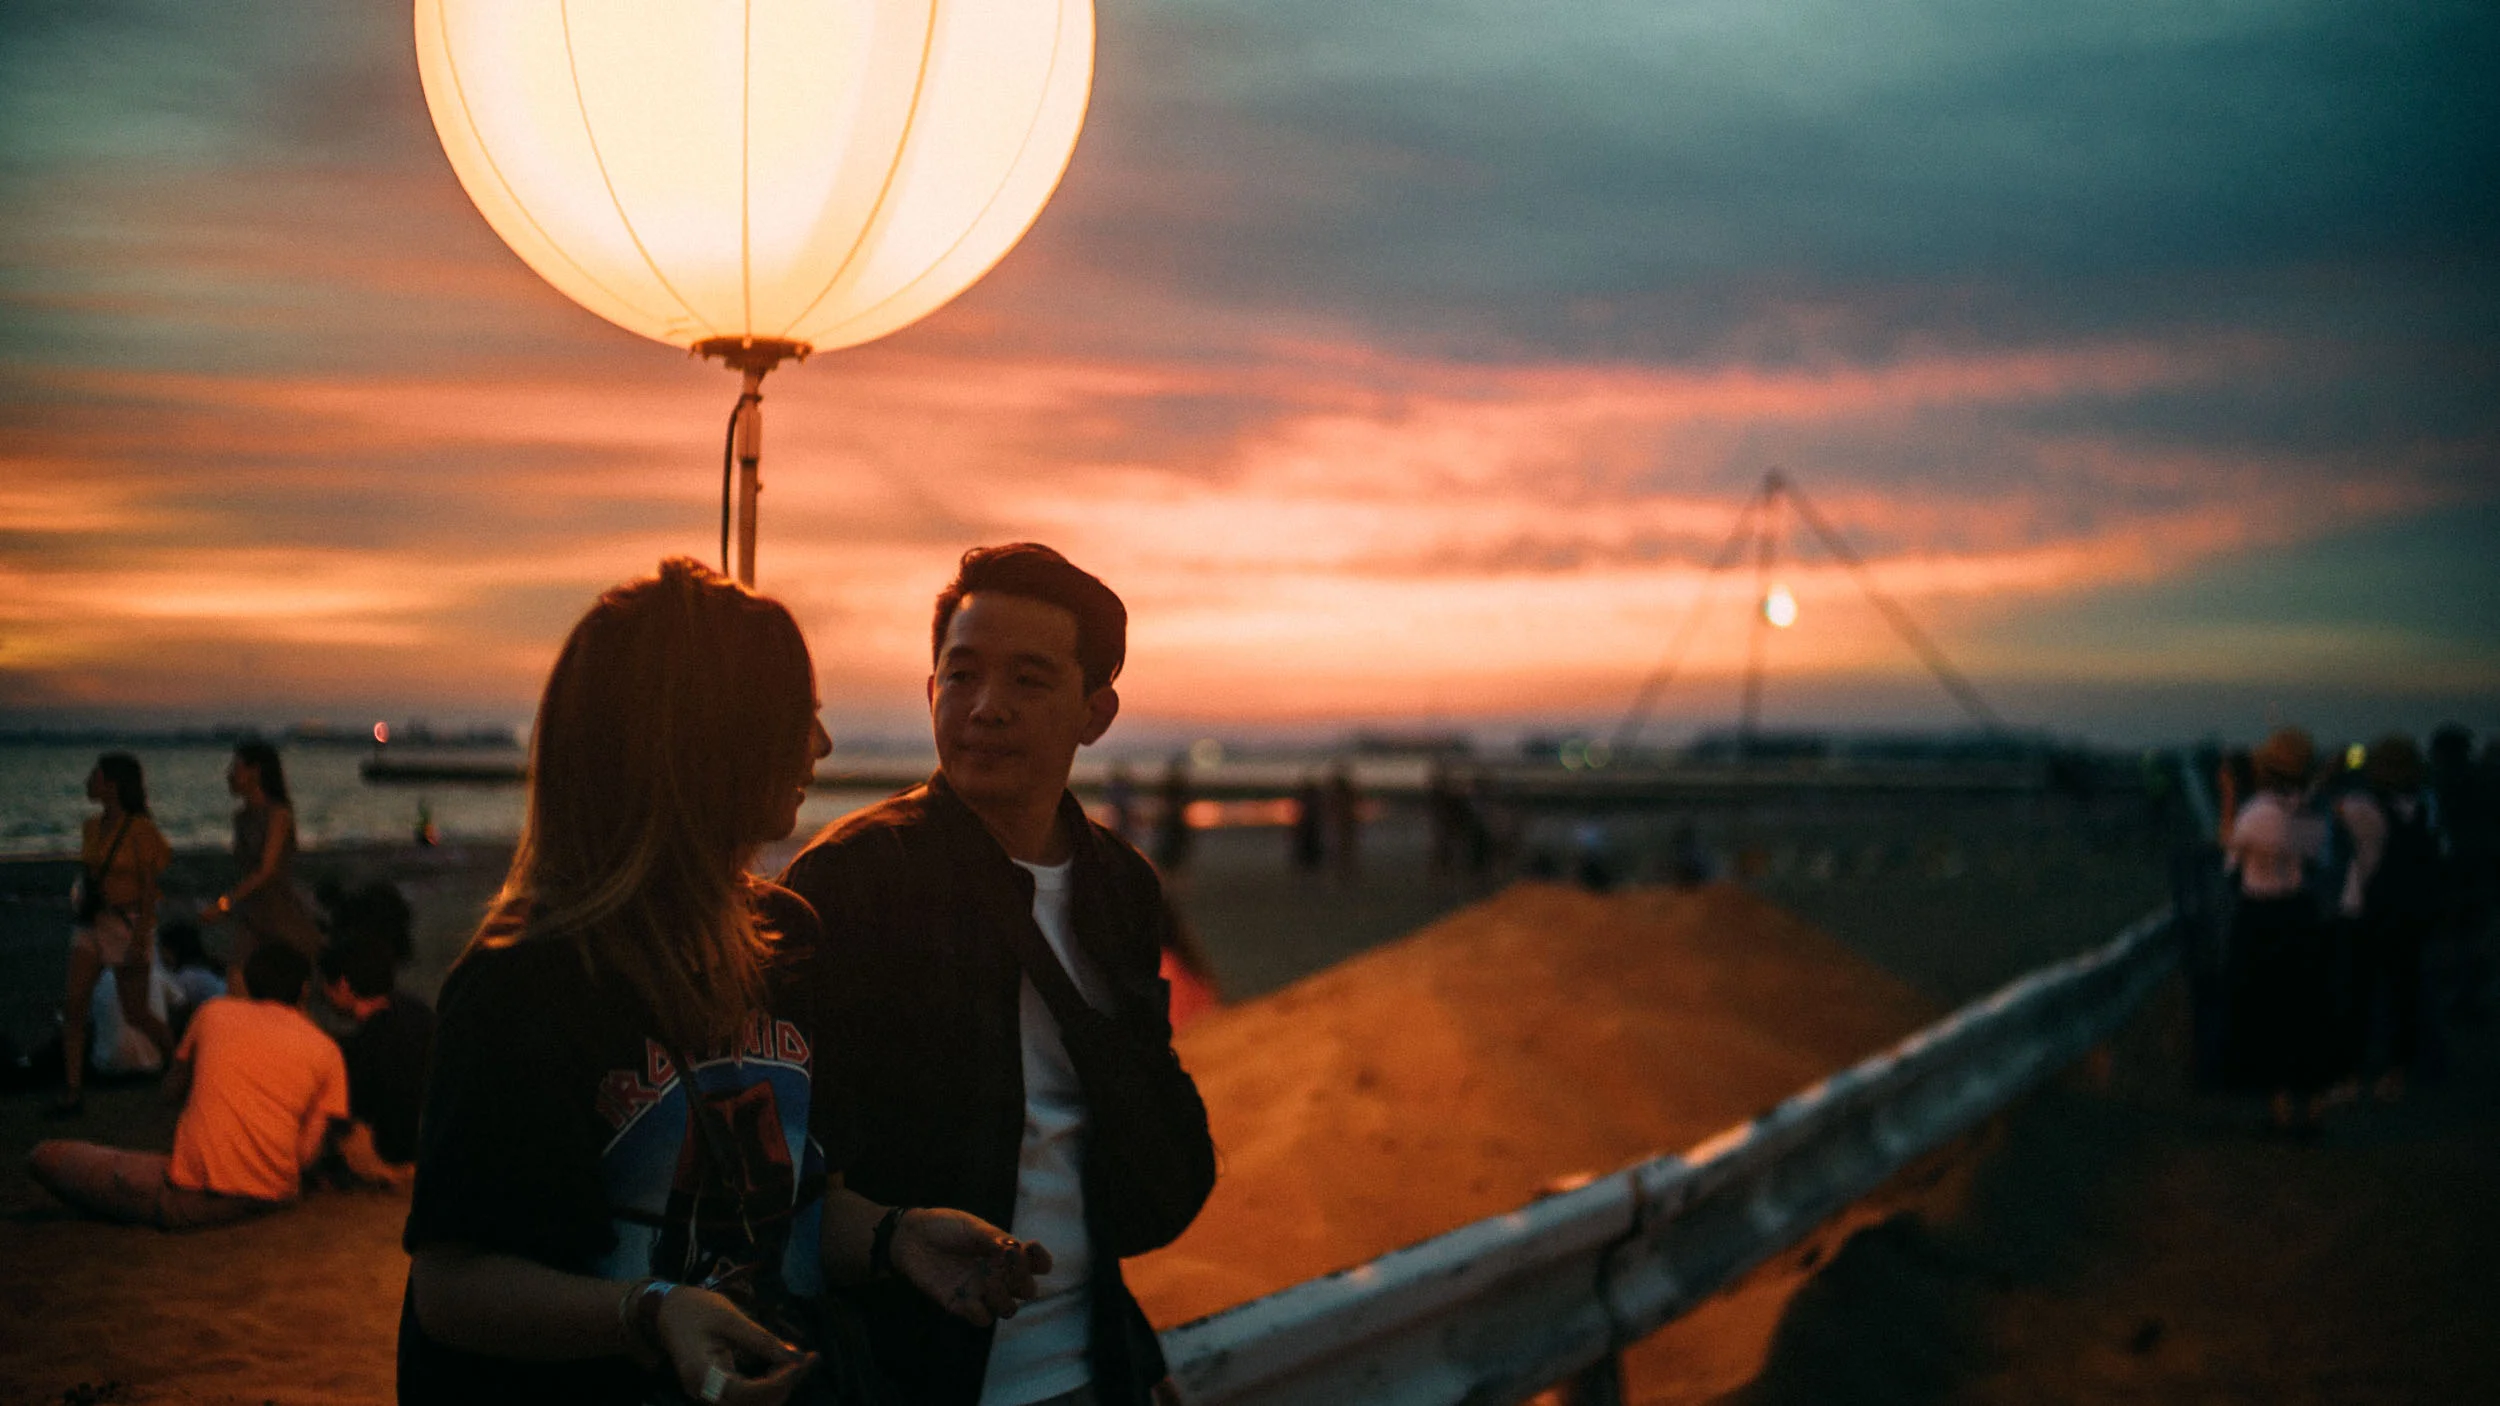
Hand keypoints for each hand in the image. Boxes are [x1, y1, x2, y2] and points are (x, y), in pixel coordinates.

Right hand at [653, 1284, 817, 1405]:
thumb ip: (761, 1340)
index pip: (742, 1393)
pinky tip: (784, 1367)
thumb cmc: (696, 1309)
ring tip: (800, 1361)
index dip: (774, 1384)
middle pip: (750, 1404)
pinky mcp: (718, 1389)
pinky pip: (747, 1396)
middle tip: (808, 1359)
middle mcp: (703, 1390)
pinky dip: (769, 1385)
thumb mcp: (730, 1318)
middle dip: (783, 1387)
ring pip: (751, 1404)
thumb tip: (795, 1358)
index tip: (800, 1364)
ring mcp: (710, 1393)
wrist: (668, 1311)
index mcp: (700, 1371)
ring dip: (778, 1388)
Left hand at [890, 1207, 1051, 1326]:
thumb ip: (994, 1239)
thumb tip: (1014, 1250)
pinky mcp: (961, 1305)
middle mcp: (997, 1274)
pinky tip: (969, 1297)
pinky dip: (981, 1312)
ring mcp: (980, 1291)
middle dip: (1022, 1280)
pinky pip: (982, 1319)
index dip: (1040, 1260)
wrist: (911, 1237)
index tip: (1029, 1247)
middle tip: (1004, 1266)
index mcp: (1005, 1253)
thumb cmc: (944, 1227)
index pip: (1037, 1264)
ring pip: (1008, 1309)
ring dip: (1004, 1298)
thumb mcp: (972, 1227)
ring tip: (987, 1281)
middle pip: (1028, 1290)